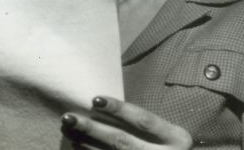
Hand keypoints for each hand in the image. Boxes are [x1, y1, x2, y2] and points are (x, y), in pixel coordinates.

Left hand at [61, 96, 192, 149]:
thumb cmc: (170, 144)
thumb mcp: (168, 133)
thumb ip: (144, 123)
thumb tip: (102, 105)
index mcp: (176, 138)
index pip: (143, 120)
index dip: (119, 109)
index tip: (94, 99)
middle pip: (122, 141)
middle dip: (92, 128)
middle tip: (68, 117)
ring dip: (86, 143)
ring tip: (68, 129)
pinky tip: (76, 145)